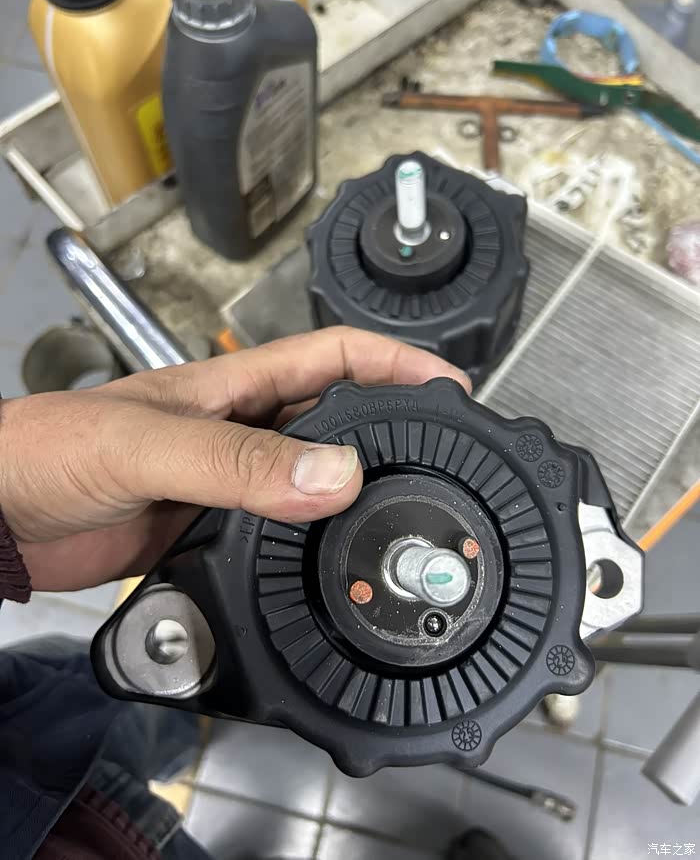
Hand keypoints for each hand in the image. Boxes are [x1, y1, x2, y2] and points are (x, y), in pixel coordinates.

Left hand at [0, 327, 469, 591]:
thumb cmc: (45, 452)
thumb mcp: (147, 446)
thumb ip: (237, 463)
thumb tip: (332, 478)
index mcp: (230, 387)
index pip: (333, 356)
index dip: (397, 362)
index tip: (450, 383)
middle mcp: (238, 432)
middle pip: (337, 422)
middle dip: (395, 430)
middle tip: (445, 455)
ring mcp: (227, 485)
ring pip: (313, 484)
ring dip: (357, 495)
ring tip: (405, 513)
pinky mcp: (210, 533)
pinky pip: (281, 536)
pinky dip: (313, 548)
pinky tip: (332, 564)